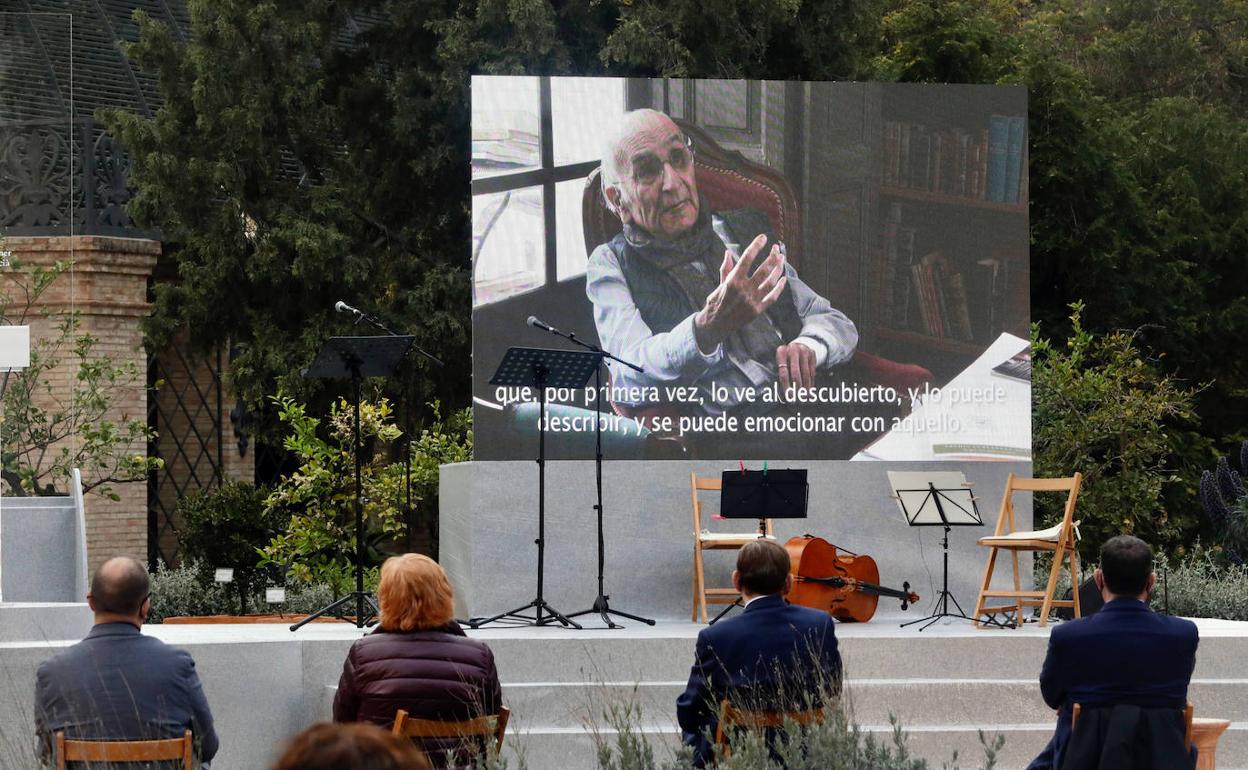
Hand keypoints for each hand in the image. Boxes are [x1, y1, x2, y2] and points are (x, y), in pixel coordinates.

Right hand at [693, 234, 786, 350]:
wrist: (715, 324)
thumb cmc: (716, 302)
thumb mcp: (720, 283)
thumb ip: (726, 267)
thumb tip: (728, 252)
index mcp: (733, 280)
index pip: (747, 258)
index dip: (756, 246)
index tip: (763, 237)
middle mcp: (744, 289)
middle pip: (763, 269)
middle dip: (772, 256)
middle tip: (776, 248)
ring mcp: (752, 300)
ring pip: (770, 282)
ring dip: (778, 269)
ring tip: (782, 260)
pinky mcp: (758, 310)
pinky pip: (772, 297)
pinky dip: (779, 288)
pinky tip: (783, 278)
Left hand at [776, 341, 815, 395]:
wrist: (798, 345)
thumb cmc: (786, 358)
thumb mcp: (780, 362)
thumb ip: (782, 374)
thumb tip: (784, 394)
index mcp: (781, 352)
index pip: (783, 372)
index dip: (786, 386)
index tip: (789, 396)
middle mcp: (793, 349)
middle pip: (795, 373)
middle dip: (797, 388)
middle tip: (798, 399)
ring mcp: (804, 350)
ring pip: (805, 373)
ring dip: (806, 387)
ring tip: (805, 397)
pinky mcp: (812, 354)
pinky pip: (812, 371)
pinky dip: (811, 382)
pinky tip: (810, 390)